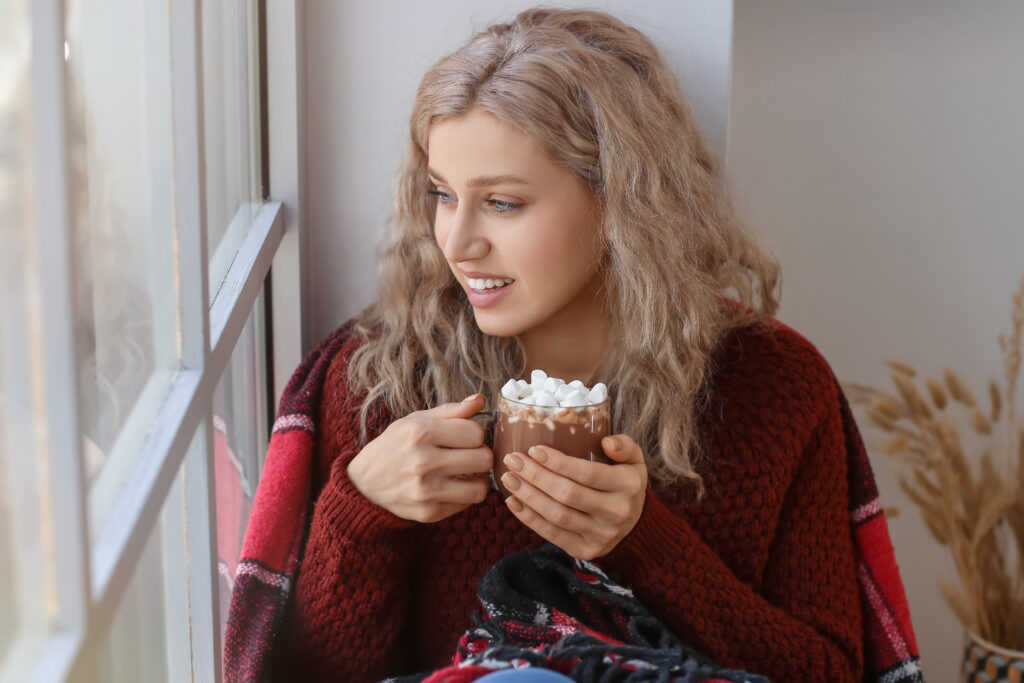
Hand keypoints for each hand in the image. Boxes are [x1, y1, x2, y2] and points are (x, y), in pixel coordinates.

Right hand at [347, 394, 492, 523]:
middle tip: (469, 456)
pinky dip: (463, 495)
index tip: (466, 438)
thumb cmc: (395, 446)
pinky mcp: (428, 513)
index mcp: (420, 432)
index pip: (476, 433)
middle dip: (480, 455)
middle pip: (483, 459)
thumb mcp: (415, 421)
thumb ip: (450, 411)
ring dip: (477, 480)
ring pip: (480, 488)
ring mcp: (425, 490)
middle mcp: (423, 461)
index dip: (475, 434)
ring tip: (466, 473)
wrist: (364, 482)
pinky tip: (450, 487)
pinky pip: (466, 504)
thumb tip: (480, 400)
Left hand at [500, 435, 647, 560]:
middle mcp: (616, 513)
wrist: (635, 526)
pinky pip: (552, 534)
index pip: (588, 474)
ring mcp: (600, 535)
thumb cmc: (625, 484)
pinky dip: (529, 518)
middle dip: (536, 476)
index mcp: (627, 486)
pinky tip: (514, 502)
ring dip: (528, 496)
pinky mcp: (585, 550)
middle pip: (568, 494)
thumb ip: (625, 446)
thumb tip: (606, 442)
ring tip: (509, 478)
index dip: (558, 463)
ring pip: (557, 515)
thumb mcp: (634, 461)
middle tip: (513, 460)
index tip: (534, 450)